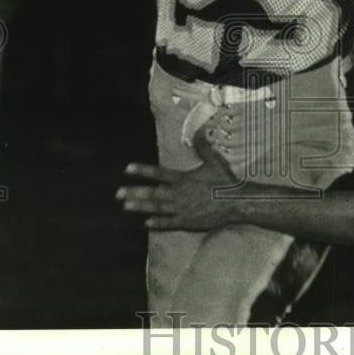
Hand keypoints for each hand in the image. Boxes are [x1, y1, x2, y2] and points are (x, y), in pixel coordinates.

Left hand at [116, 133, 239, 230]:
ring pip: (156, 208)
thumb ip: (203, 147)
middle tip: (118, 194)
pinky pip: (168, 223)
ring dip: (140, 207)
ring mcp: (182, 209)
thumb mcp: (214, 161)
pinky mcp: (187, 221)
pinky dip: (157, 223)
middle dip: (134, 192)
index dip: (142, 170)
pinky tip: (146, 223)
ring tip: (126, 207)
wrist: (235, 202)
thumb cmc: (224, 181)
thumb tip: (198, 131)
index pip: (158, 173)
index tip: (127, 169)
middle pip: (152, 193)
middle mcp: (179, 194)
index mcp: (183, 179)